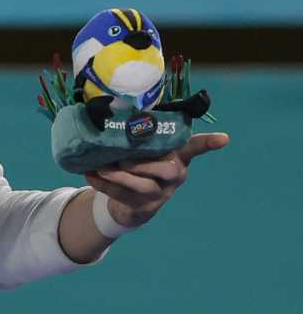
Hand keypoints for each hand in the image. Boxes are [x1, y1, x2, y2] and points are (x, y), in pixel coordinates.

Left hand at [84, 132, 229, 228]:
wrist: (130, 203)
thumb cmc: (138, 164)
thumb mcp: (143, 149)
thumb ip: (137, 135)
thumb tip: (110, 106)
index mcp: (176, 156)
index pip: (195, 147)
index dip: (208, 143)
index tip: (224, 138)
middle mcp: (174, 176)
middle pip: (169, 171)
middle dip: (145, 165)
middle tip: (123, 162)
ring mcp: (161, 194)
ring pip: (144, 186)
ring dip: (119, 177)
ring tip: (101, 169)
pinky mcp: (144, 207)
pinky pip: (123, 196)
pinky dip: (104, 185)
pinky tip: (90, 175)